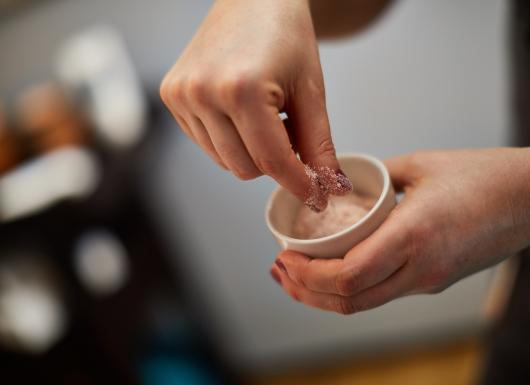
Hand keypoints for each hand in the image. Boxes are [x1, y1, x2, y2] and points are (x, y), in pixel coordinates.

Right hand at [160, 0, 343, 208]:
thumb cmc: (286, 35)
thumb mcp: (311, 90)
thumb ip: (319, 145)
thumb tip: (330, 187)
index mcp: (240, 88)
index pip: (272, 161)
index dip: (299, 184)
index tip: (316, 196)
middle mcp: (203, 93)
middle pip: (245, 169)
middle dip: (275, 164)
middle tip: (291, 134)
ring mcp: (181, 95)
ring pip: (225, 161)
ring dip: (251, 153)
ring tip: (266, 116)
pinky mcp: (171, 96)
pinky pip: (206, 144)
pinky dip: (230, 140)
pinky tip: (242, 112)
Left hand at [270, 143, 529, 313]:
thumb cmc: (484, 175)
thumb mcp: (419, 165)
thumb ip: (375, 178)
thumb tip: (340, 187)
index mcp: (414, 236)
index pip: (346, 276)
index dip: (306, 276)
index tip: (282, 258)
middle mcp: (421, 269)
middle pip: (348, 301)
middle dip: (304, 291)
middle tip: (279, 270)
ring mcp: (430, 281)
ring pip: (364, 303)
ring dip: (324, 295)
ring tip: (296, 276)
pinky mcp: (436, 281)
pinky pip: (384, 292)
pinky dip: (350, 288)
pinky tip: (335, 269)